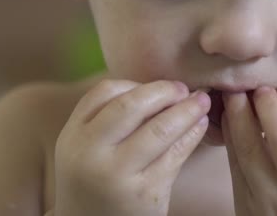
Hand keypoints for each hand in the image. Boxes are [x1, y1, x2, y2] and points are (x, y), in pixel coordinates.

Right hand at [52, 79, 209, 215]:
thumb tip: (160, 87)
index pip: (104, 92)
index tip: (160, 86)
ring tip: (203, 102)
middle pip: (132, 105)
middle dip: (164, 91)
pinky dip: (192, 135)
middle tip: (184, 88)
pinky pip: (176, 155)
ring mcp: (118, 176)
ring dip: (187, 110)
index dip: (137, 83)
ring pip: (160, 129)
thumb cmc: (96, 183)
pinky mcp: (145, 194)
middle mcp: (91, 155)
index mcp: (73, 137)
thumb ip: (108, 119)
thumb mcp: (87, 150)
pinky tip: (201, 126)